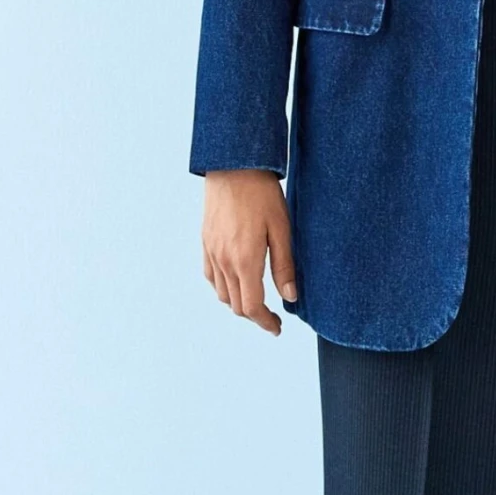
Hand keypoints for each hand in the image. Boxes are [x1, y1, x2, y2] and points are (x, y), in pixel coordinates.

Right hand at [202, 170, 297, 334]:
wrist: (233, 166)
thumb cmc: (263, 195)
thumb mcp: (282, 230)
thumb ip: (284, 266)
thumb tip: (290, 297)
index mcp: (244, 260)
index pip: (252, 307)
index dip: (265, 322)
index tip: (277, 328)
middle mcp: (223, 261)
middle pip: (236, 305)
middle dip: (255, 316)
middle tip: (273, 317)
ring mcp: (211, 252)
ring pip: (222, 294)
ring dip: (239, 303)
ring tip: (258, 300)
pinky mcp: (205, 243)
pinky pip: (211, 277)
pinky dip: (224, 288)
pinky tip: (238, 282)